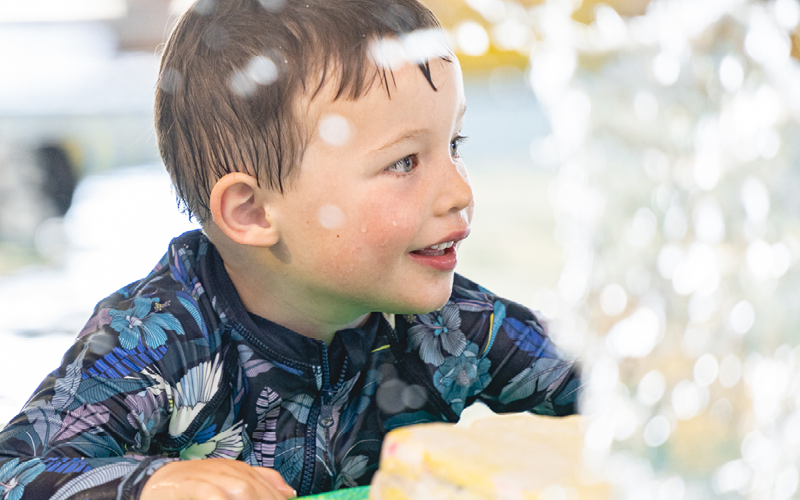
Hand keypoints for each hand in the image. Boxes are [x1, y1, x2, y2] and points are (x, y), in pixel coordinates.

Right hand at [141, 459, 296, 499]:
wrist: (159, 481)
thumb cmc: (199, 486)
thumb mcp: (231, 481)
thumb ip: (260, 482)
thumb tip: (289, 492)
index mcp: (241, 471)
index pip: (269, 486)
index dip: (277, 499)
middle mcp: (229, 471)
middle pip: (255, 488)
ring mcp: (210, 477)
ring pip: (240, 489)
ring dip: (250, 499)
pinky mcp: (190, 485)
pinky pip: (212, 495)